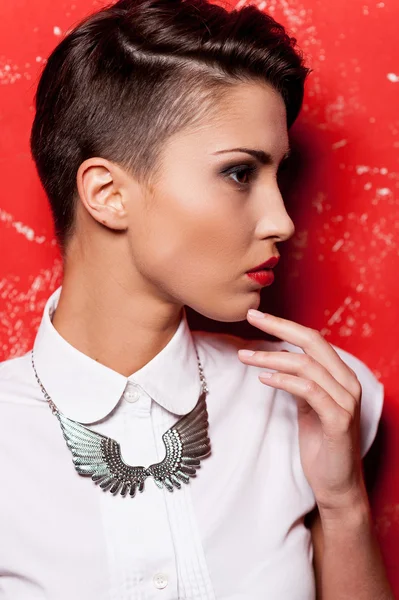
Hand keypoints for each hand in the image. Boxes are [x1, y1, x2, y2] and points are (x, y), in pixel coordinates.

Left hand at [237, 309, 367, 513]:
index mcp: (341, 375)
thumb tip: (278, 361)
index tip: (257, 316)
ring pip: (306, 364)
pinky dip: (284, 380)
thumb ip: (302, 381)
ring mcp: (346, 401)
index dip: (284, 324)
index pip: (312, 339)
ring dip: (271, 357)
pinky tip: (264, 378)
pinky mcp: (338, 420)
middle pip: (312, 342)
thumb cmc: (321, 444)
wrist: (337, 485)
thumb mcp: (308, 406)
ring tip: (245, 356)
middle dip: (279, 326)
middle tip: (250, 317)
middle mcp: (348, 382)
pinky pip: (309, 390)